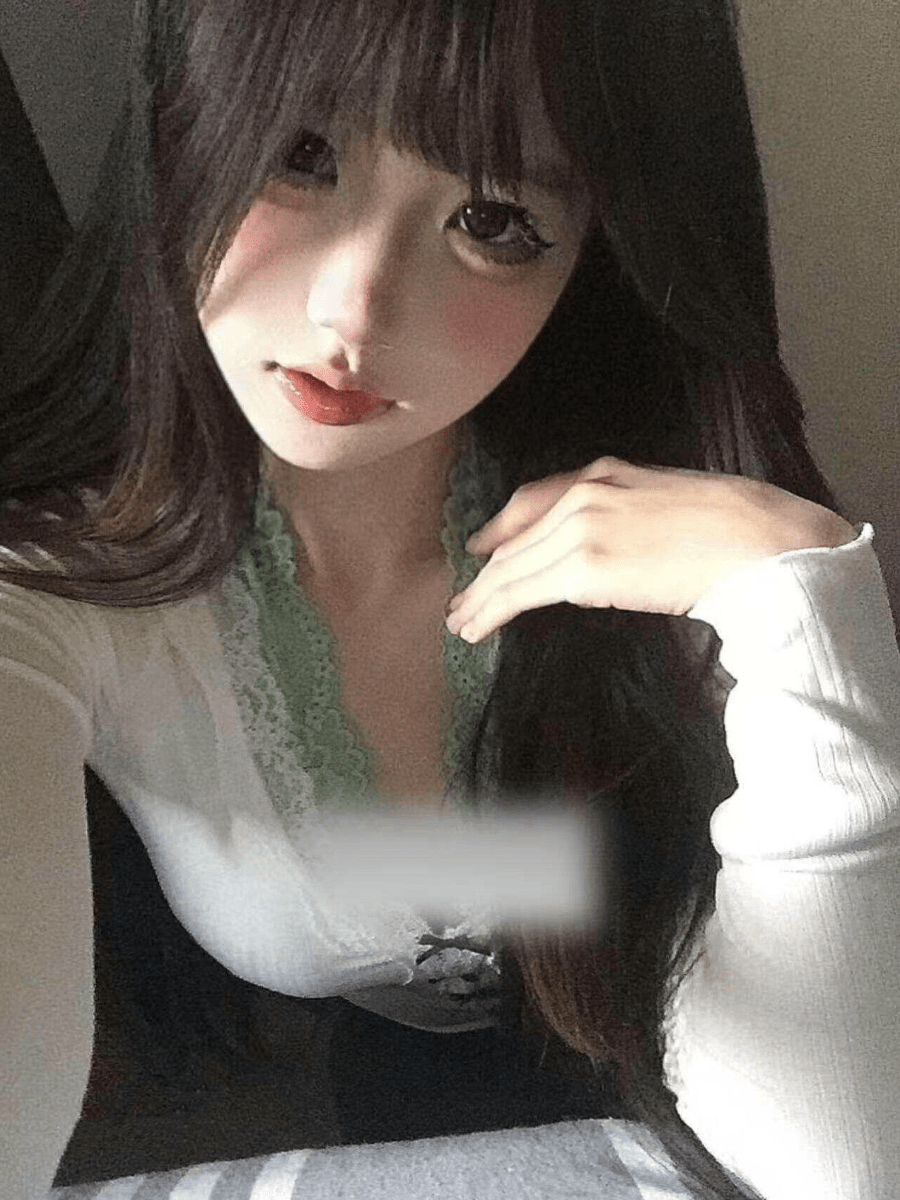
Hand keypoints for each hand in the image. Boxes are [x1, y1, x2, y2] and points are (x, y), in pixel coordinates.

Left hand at [445, 456, 857, 641]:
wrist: (760, 541)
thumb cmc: (736, 528)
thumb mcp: (670, 502)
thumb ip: (631, 516)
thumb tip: (619, 549)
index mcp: (606, 473)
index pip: (533, 501)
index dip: (501, 529)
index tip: (483, 548)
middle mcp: (584, 493)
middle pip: (516, 540)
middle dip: (486, 573)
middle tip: (463, 600)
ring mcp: (581, 528)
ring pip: (512, 568)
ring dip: (482, 598)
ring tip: (462, 622)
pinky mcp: (584, 568)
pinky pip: (521, 592)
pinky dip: (492, 610)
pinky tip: (477, 628)